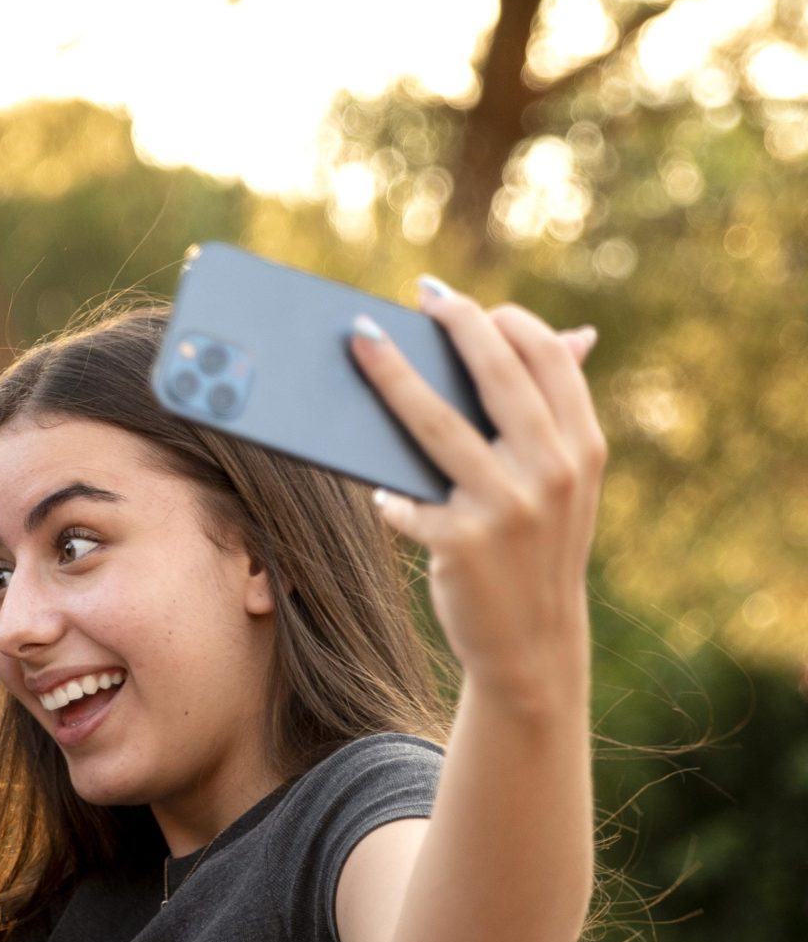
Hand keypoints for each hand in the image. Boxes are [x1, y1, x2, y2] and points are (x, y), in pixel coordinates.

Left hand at [350, 283, 604, 707]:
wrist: (532, 646)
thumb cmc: (536, 549)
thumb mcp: (565, 484)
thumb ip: (558, 415)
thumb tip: (577, 334)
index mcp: (581, 448)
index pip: (548, 361)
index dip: (505, 321)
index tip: (463, 302)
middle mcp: (551, 471)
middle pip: (496, 375)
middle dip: (456, 324)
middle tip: (420, 295)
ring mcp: (507, 508)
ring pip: (436, 424)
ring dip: (393, 377)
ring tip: (360, 342)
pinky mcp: (461, 544)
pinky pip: (407, 500)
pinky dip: (388, 492)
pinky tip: (378, 487)